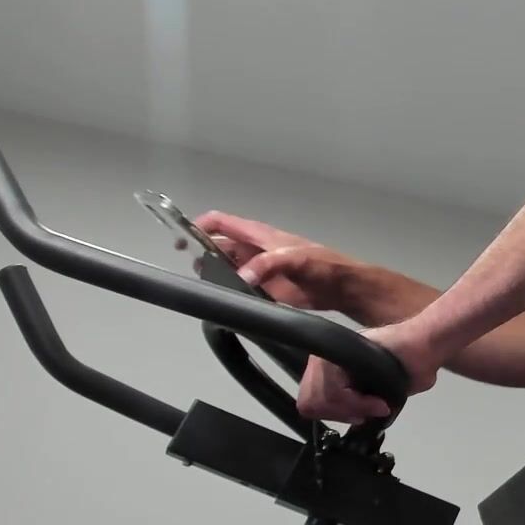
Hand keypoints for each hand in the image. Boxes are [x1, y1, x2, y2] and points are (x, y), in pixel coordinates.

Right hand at [194, 211, 361, 310]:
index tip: (183, 241)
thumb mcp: (295, 259)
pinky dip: (229, 293)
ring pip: (225, 269)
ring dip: (215, 276)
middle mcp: (252, 250)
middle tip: (197, 273)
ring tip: (208, 288)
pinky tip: (224, 302)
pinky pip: (238, 289)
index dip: (199, 226)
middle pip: (218, 247)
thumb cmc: (322, 265)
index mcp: (258, 235)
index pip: (220, 222)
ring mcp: (257, 270)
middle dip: (203, 255)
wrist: (341, 288)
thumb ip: (268, 264)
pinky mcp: (262, 290)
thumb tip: (241, 277)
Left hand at [296, 320, 443, 423]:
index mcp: (331, 369)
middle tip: (367, 413)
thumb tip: (353, 424)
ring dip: (352, 409)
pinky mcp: (339, 351)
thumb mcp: (379, 396)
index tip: (358, 416)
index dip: (333, 415)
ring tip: (377, 405)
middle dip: (341, 414)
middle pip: (308, 402)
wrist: (425, 346)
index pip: (308, 402)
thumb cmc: (410, 367)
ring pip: (320, 398)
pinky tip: (377, 401)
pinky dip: (357, 403)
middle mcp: (325, 360)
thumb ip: (359, 407)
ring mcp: (329, 354)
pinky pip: (334, 390)